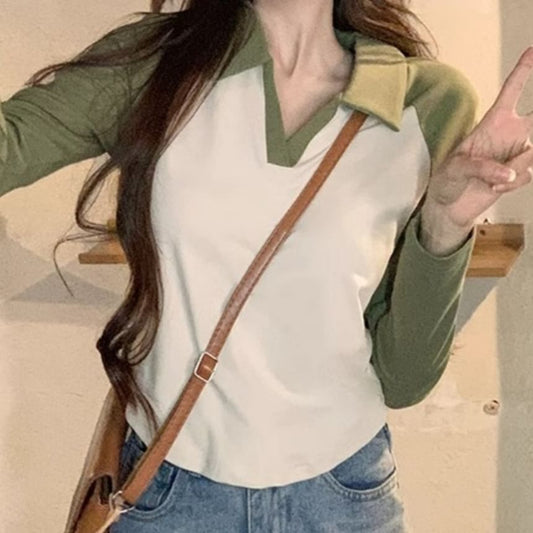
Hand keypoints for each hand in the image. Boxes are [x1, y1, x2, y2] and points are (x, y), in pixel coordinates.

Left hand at [423, 45, 532, 227]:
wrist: (450, 206)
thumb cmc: (448, 179)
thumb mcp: (455, 168)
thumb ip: (481, 167)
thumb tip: (510, 173)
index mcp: (492, 122)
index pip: (511, 92)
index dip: (523, 71)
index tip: (532, 50)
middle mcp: (511, 134)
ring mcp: (518, 155)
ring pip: (532, 152)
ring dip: (514, 166)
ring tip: (493, 179)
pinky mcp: (521, 174)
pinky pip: (527, 174)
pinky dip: (510, 184)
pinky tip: (494, 189)